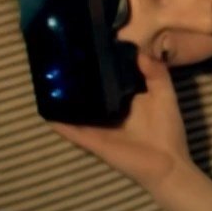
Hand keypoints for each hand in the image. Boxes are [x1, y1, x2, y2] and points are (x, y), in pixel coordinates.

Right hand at [50, 53, 192, 190]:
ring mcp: (98, 127)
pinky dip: (58, 121)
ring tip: (47, 79)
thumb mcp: (164, 94)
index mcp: (125, 100)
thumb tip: (139, 50)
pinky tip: (44, 108)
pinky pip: (71, 130)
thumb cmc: (167, 129)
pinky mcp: (92, 141)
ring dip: (63, 99)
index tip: (87, 45)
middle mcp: (109, 112)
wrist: (166, 165)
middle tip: (60, 59)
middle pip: (89, 94)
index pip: (108, 79)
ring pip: (76, 110)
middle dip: (76, 80)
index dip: (99, 65)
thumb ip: (156, 73)